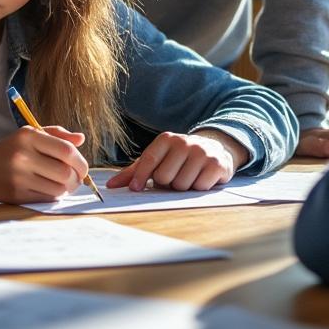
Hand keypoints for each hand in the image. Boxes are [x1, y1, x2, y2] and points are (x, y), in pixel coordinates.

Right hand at [0, 125, 88, 203]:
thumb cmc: (9, 151)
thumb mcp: (29, 135)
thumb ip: (56, 135)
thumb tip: (81, 139)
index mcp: (28, 136)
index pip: (66, 151)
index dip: (80, 161)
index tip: (81, 168)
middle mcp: (22, 155)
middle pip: (65, 172)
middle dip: (77, 179)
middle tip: (75, 179)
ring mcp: (18, 177)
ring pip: (59, 189)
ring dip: (66, 189)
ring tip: (63, 185)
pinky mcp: (16, 194)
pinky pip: (47, 198)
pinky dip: (54, 196)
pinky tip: (49, 190)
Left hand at [107, 129, 246, 191]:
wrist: (215, 148)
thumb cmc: (178, 157)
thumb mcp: (158, 158)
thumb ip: (135, 171)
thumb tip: (111, 185)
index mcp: (166, 139)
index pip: (149, 160)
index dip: (140, 177)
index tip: (135, 189)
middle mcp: (184, 142)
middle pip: (164, 177)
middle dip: (167, 183)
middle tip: (174, 176)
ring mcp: (201, 152)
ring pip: (181, 185)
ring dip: (183, 187)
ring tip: (188, 176)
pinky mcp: (216, 164)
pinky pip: (200, 187)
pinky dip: (198, 187)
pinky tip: (201, 177)